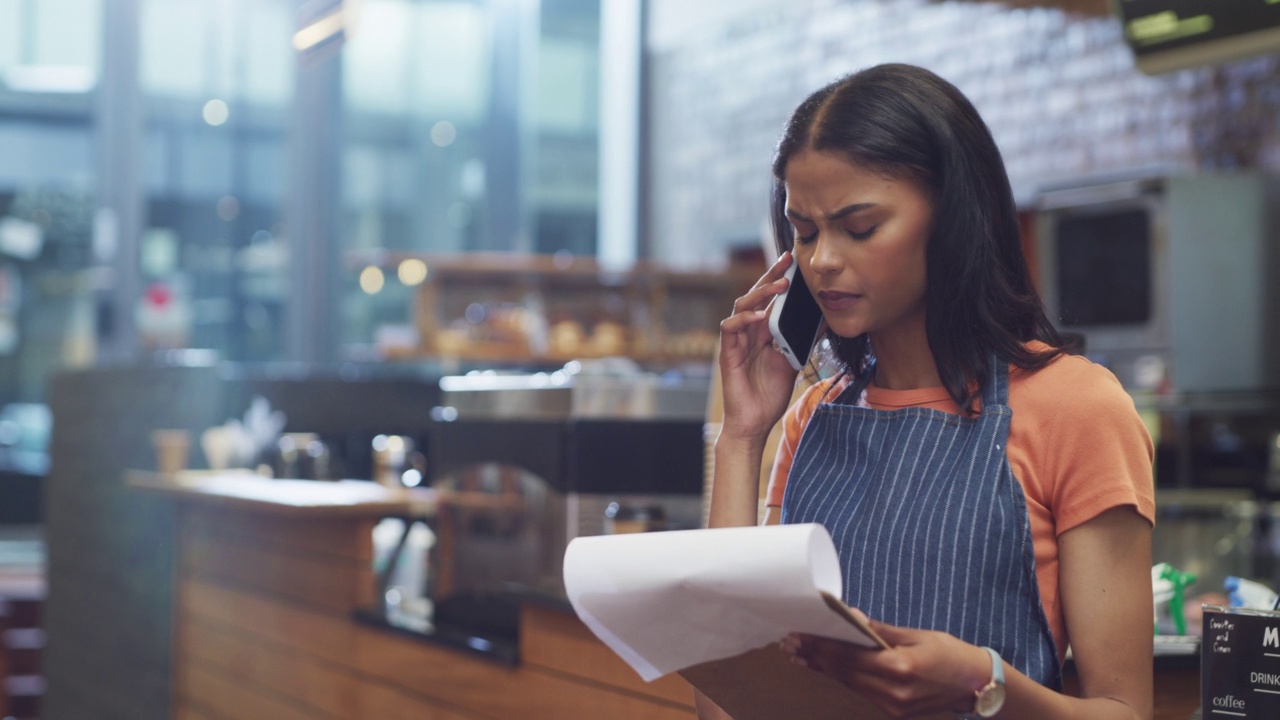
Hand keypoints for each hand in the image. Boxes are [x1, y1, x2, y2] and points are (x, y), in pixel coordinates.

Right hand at [718, 252, 802, 440]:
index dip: (779, 280)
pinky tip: (761, 316)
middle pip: (755, 295)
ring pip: (742, 306)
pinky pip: (730, 328)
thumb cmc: (770, 395)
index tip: (794, 263)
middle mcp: (748, 332)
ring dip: (761, 294)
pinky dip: (745, 319)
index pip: (769, 299)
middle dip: (770, 276)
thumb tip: (822, 321)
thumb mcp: (793, 362)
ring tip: (780, 286)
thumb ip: (801, 341)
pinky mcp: (727, 353)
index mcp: (762, 332)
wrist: (754, 423)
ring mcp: (736, 341)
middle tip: (787, 261)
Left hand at [780, 619, 990, 718]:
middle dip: (815, 656)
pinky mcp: (893, 711)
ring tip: (800, 654)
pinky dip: (842, 677)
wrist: (978, 686)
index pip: (847, 655)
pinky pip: (860, 690)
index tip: (799, 634)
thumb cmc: (952, 654)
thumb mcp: (917, 635)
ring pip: (848, 683)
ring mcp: (892, 706)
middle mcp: (892, 692)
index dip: (820, 644)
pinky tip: (826, 667)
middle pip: (842, 671)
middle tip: (790, 642)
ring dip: (823, 668)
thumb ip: (880, 631)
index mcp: (899, 668)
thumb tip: (849, 618)